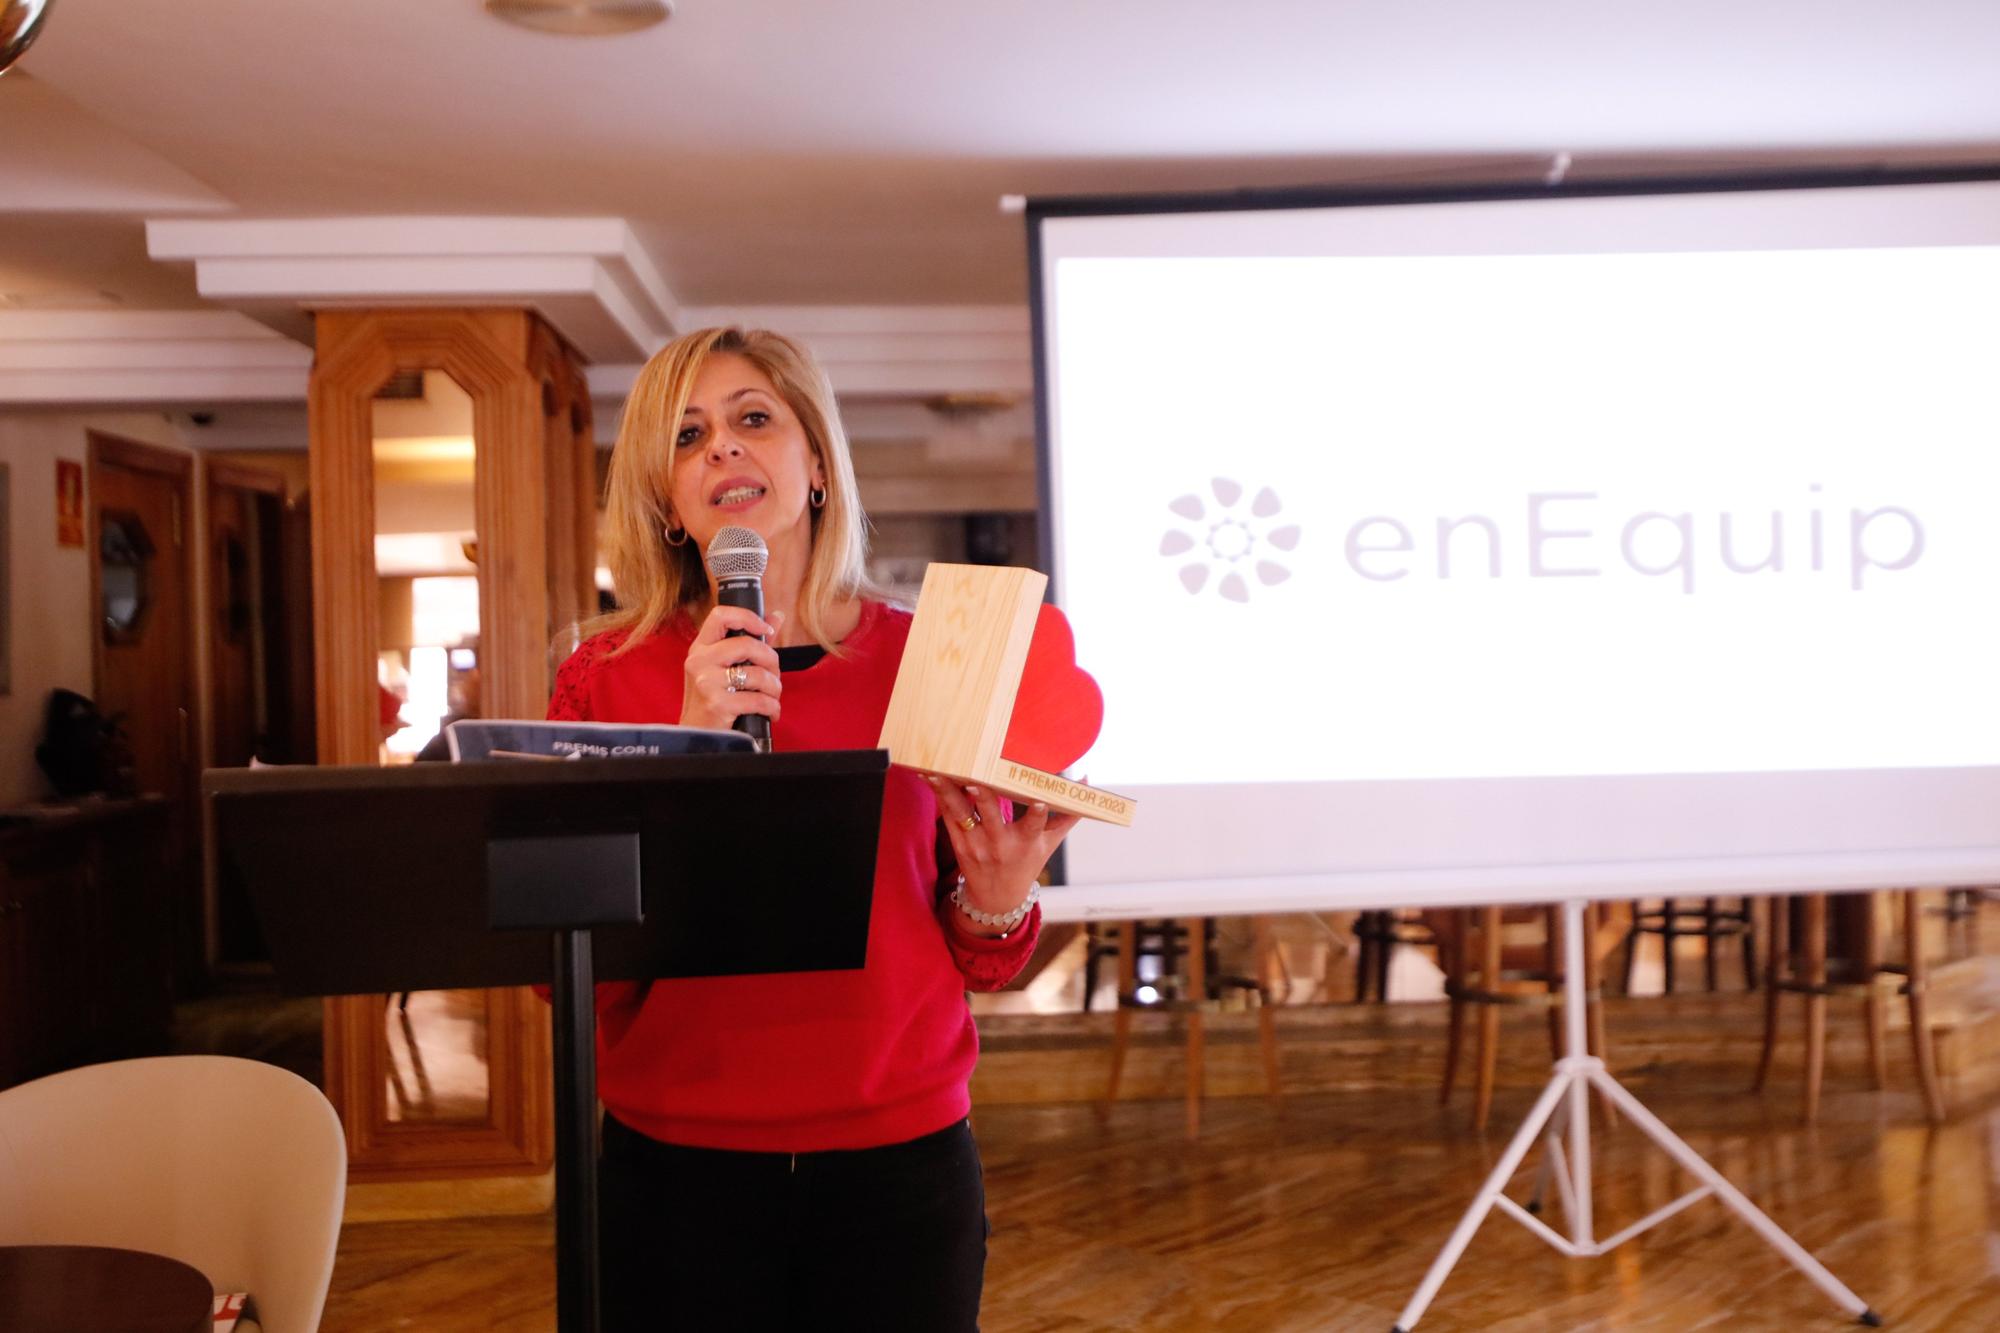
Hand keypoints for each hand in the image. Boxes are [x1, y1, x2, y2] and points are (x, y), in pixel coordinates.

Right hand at [680, 607, 785, 731]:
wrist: (698, 735)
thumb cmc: (714, 699)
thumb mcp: (725, 667)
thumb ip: (752, 641)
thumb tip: (776, 616)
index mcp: (701, 648)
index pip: (720, 615)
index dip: (748, 617)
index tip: (766, 630)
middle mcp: (699, 661)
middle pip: (747, 644)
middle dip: (771, 660)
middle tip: (774, 675)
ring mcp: (706, 683)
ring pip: (757, 674)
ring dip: (775, 688)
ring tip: (773, 697)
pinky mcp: (717, 704)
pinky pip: (758, 700)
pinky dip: (772, 707)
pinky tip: (771, 712)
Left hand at [926, 776, 1082, 935]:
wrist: (997, 898)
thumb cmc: (1027, 863)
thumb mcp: (1049, 843)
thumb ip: (1067, 814)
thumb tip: (1086, 784)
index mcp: (1027, 842)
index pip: (1035, 825)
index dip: (1038, 813)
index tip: (1040, 801)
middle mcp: (1000, 843)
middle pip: (991, 816)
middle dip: (984, 796)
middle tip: (977, 777)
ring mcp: (976, 843)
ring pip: (962, 813)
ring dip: (948, 791)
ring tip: (937, 771)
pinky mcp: (958, 842)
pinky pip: (948, 815)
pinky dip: (939, 795)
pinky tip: (929, 776)